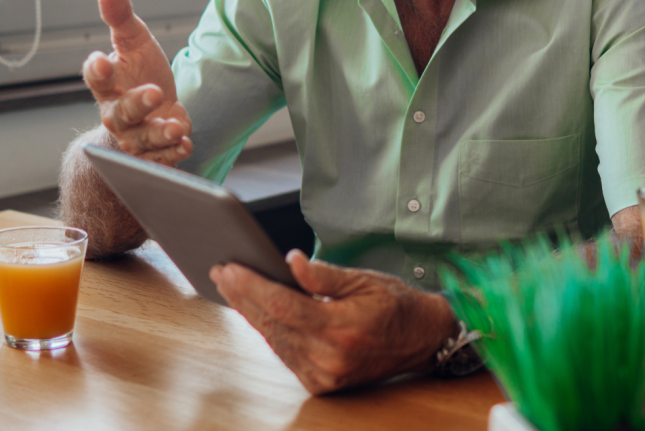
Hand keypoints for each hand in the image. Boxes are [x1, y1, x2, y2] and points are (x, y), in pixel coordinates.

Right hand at [82, 0, 192, 165]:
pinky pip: (160, 159)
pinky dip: (173, 154)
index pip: (96, 77)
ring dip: (159, 134)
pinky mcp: (154, 153)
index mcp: (108, 84)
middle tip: (155, 92)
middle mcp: (117, 113)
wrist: (155, 109)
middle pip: (120, 113)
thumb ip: (121, 17)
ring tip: (176, 127)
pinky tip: (185, 144)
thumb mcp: (135, 42)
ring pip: (142, 139)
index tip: (102, 60)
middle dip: (137, 104)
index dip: (97, 70)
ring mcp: (135, 136)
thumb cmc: (140, 72)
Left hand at [210, 251, 459, 394]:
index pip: (283, 305)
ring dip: (251, 313)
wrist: (423, 339)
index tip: (230, 268)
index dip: (252, 286)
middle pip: (272, 324)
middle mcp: (329, 357)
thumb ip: (323, 274)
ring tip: (232, 286)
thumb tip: (290, 261)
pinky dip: (270, 331)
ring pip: (275, 340)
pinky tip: (256, 311)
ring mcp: (324, 375)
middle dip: (243, 296)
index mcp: (341, 328)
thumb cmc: (396, 304)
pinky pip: (286, 354)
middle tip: (222, 272)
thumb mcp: (364, 279)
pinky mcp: (322, 384)